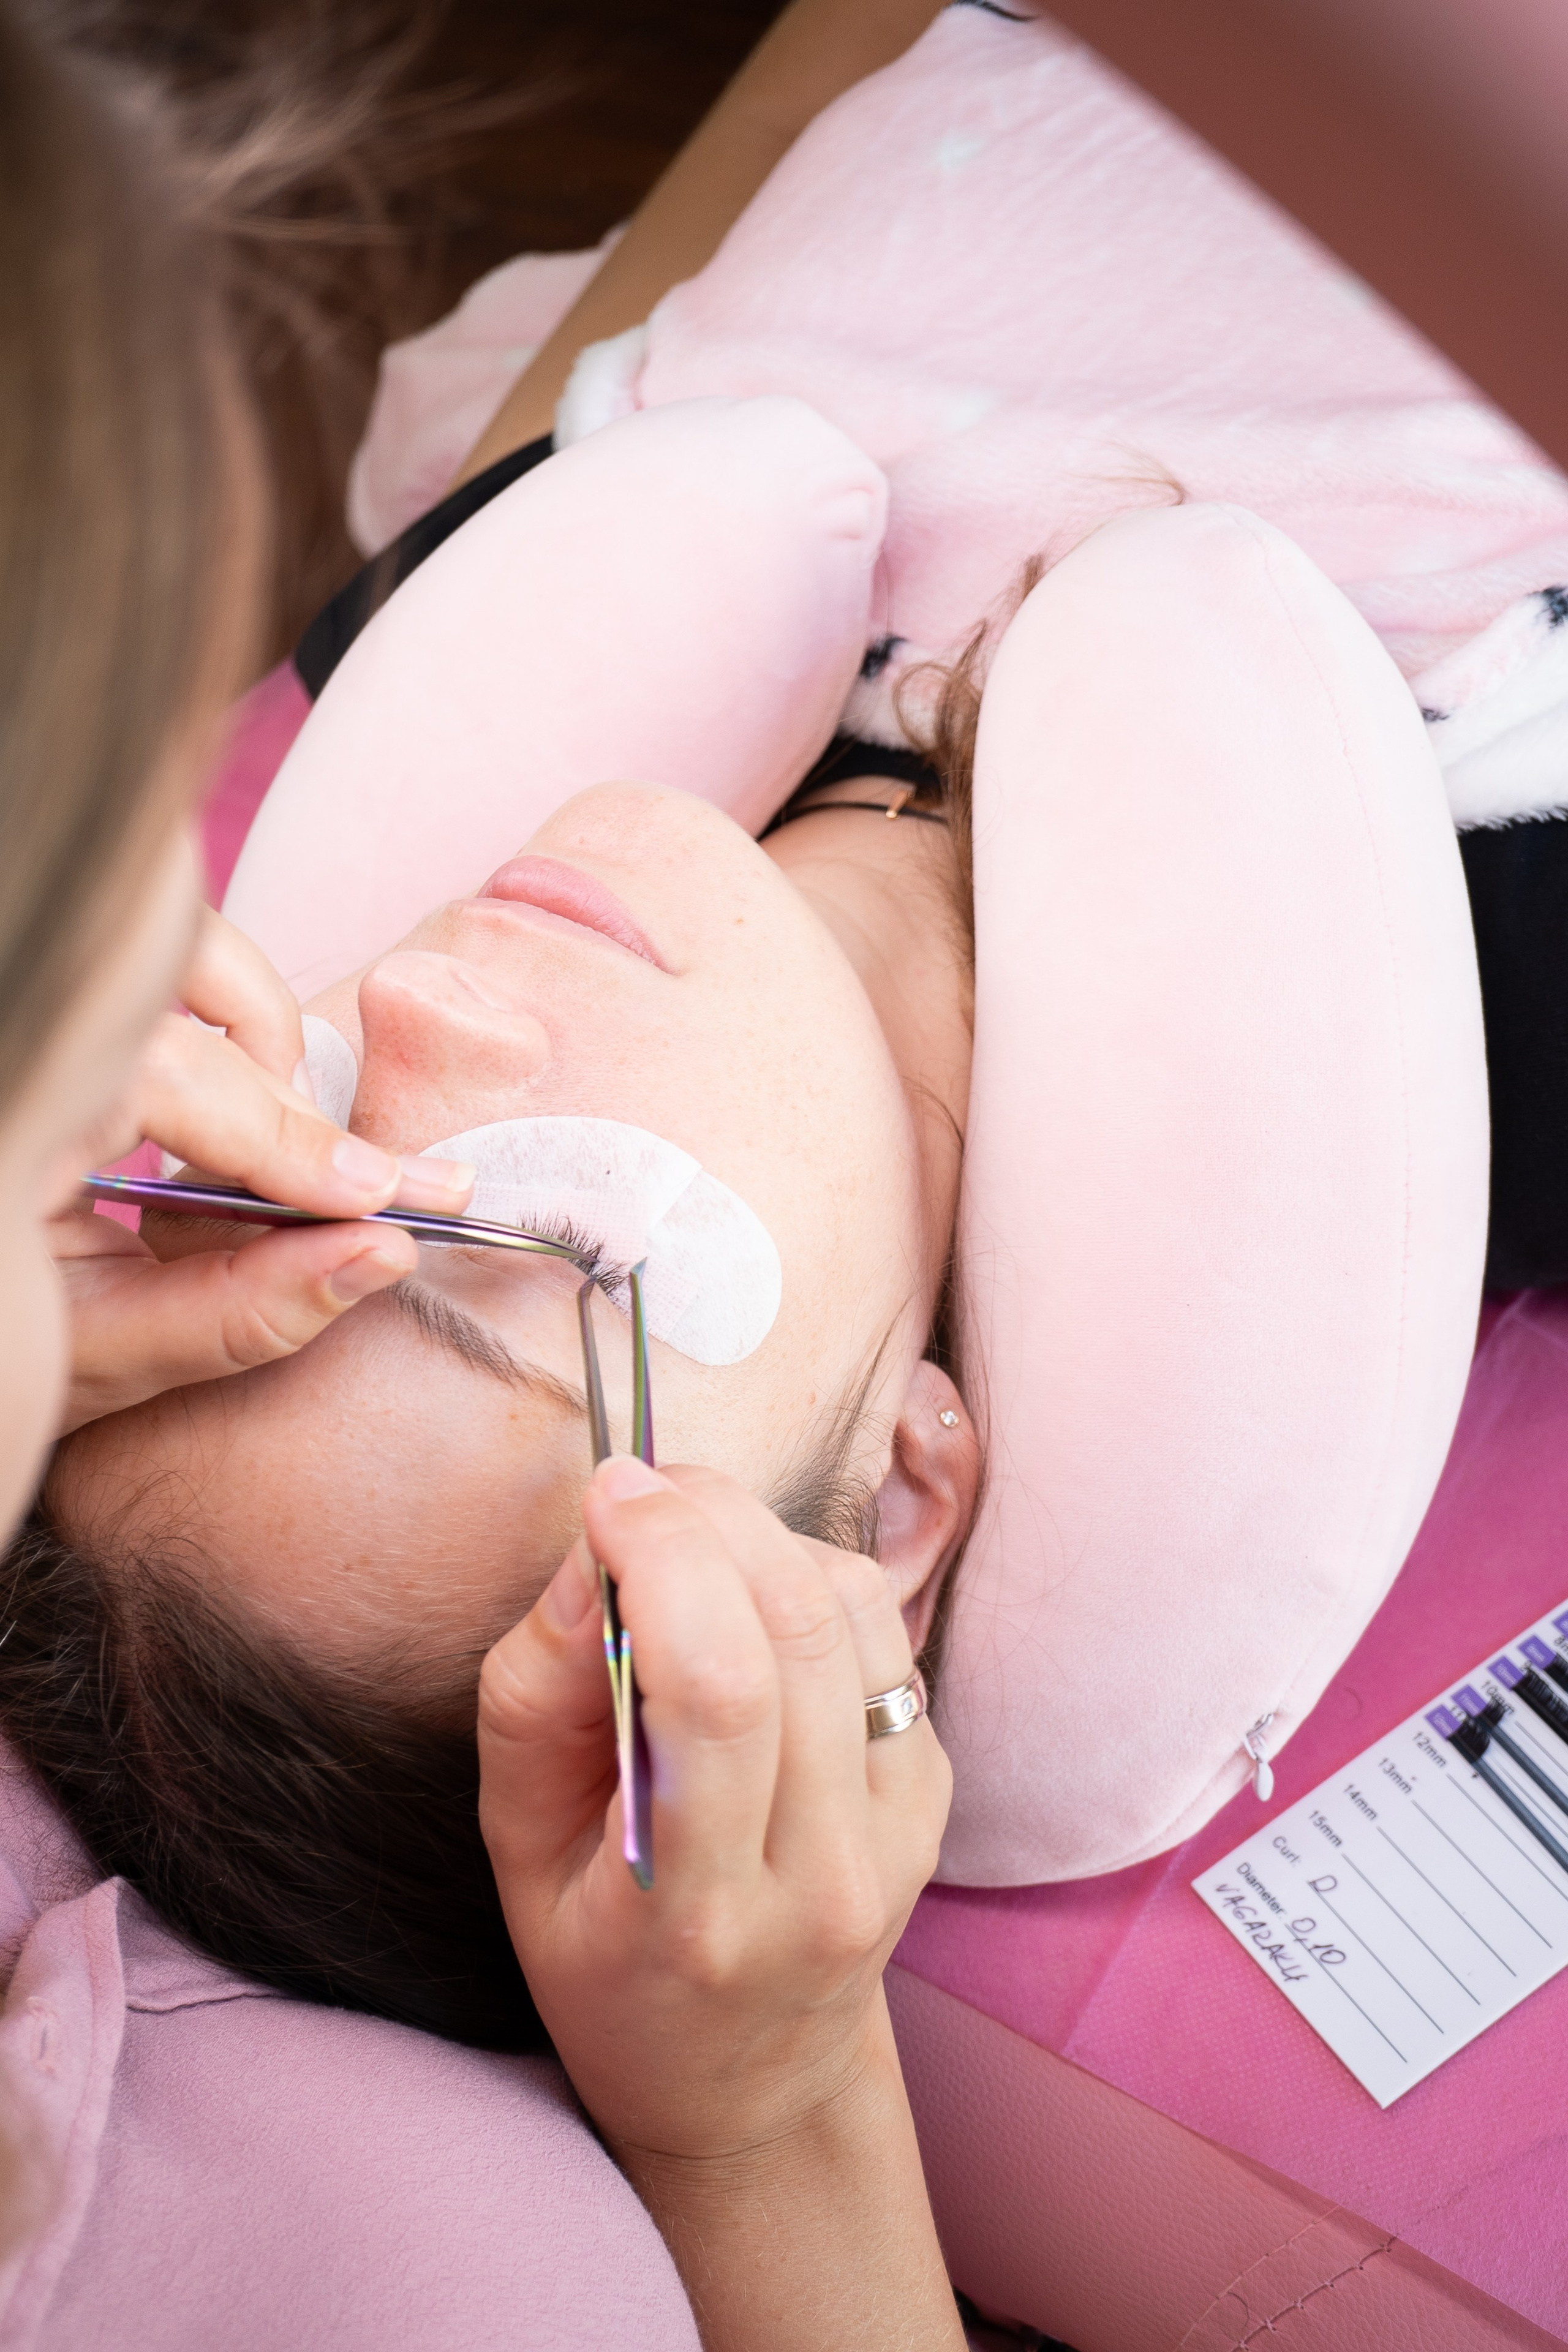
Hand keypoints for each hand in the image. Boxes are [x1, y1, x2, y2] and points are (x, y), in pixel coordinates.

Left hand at [53, 908, 472, 1432]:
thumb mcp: (100, 1357)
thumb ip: (239, 1310)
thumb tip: (380, 1255)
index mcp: (12, 1109)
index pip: (166, 1078)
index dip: (289, 1141)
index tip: (382, 1198)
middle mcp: (28, 1037)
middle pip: (185, 1007)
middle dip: (291, 1103)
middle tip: (375, 1188)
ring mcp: (44, 1010)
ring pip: (181, 948)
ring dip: (258, 1032)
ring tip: (289, 1149)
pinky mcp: (61, 1007)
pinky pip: (163, 961)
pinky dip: (221, 1010)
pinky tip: (233, 1108)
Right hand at [478, 1459, 962, 2349]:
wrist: (747, 2082)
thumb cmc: (606, 1960)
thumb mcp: (518, 1850)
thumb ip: (536, 1697)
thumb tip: (592, 1553)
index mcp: (699, 1911)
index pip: (717, 1694)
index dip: (665, 1558)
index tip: (609, 1493)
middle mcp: (823, 1877)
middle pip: (794, 1632)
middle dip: (712, 1518)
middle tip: (645, 1487)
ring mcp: (898, 1836)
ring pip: (852, 1613)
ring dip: (764, 1535)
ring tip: (691, 1540)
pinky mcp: (935, 1796)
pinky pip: (882, 1635)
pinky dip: (810, 1581)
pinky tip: (752, 1604)